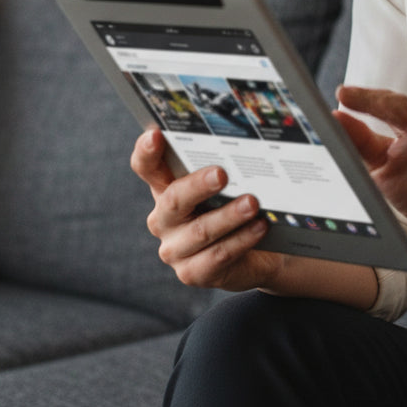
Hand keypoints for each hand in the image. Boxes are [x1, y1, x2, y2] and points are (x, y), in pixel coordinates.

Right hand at [129, 129, 282, 291]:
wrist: (257, 252)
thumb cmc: (235, 206)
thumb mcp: (227, 185)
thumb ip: (223, 165)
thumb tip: (244, 140)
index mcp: (166, 188)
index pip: (146, 167)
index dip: (147, 152)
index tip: (155, 134)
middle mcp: (165, 219)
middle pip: (174, 199)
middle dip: (198, 185)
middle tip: (222, 173)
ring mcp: (175, 248)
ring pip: (200, 230)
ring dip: (229, 215)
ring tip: (253, 203)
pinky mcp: (193, 272)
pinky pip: (218, 255)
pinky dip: (241, 239)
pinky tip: (260, 226)